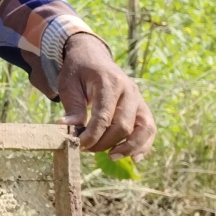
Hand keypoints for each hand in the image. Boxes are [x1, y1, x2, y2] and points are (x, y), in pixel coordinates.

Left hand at [58, 33, 155, 157]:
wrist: (93, 56)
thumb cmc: (78, 71)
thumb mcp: (68, 84)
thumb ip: (72, 107)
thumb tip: (66, 130)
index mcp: (110, 82)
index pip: (104, 116)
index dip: (92, 135)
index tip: (79, 145)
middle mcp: (129, 91)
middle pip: (123, 125)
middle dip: (104, 142)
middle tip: (86, 149)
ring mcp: (139, 99)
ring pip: (144, 128)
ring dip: (129, 147)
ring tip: (112, 157)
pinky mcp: (142, 107)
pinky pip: (149, 129)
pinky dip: (144, 145)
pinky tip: (133, 158)